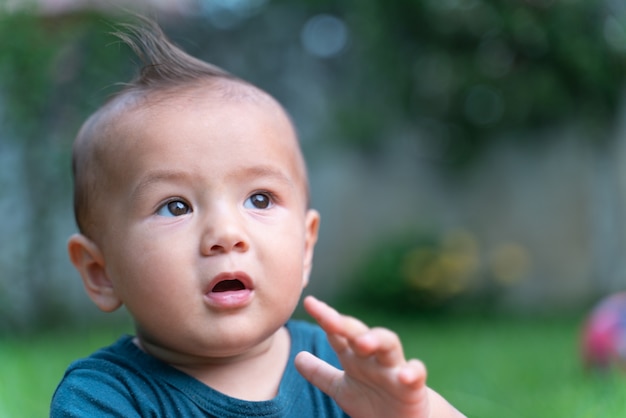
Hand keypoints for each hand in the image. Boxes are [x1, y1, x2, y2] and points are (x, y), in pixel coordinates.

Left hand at [294, 296, 430, 417]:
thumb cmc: (371, 401)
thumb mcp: (341, 389)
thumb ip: (320, 373)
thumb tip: (297, 357)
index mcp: (355, 357)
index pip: (338, 333)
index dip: (325, 317)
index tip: (310, 303)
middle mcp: (374, 357)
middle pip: (361, 333)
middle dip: (346, 325)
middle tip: (329, 320)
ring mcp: (394, 369)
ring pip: (389, 344)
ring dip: (377, 339)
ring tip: (362, 343)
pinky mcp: (414, 386)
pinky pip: (417, 374)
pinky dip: (413, 372)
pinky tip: (404, 375)